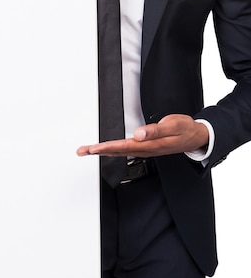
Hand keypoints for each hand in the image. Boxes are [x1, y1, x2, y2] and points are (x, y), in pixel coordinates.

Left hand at [76, 114, 208, 157]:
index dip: (106, 147)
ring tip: (88, 150)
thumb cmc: (185, 129)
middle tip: (81, 151)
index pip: (123, 146)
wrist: (196, 136)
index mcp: (150, 145)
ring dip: (103, 151)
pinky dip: (113, 149)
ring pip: (120, 151)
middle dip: (98, 151)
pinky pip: (126, 150)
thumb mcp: (172, 126)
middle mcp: (145, 150)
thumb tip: (138, 134)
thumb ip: (155, 130)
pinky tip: (107, 148)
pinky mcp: (146, 147)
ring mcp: (146, 150)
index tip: (93, 148)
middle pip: (117, 151)